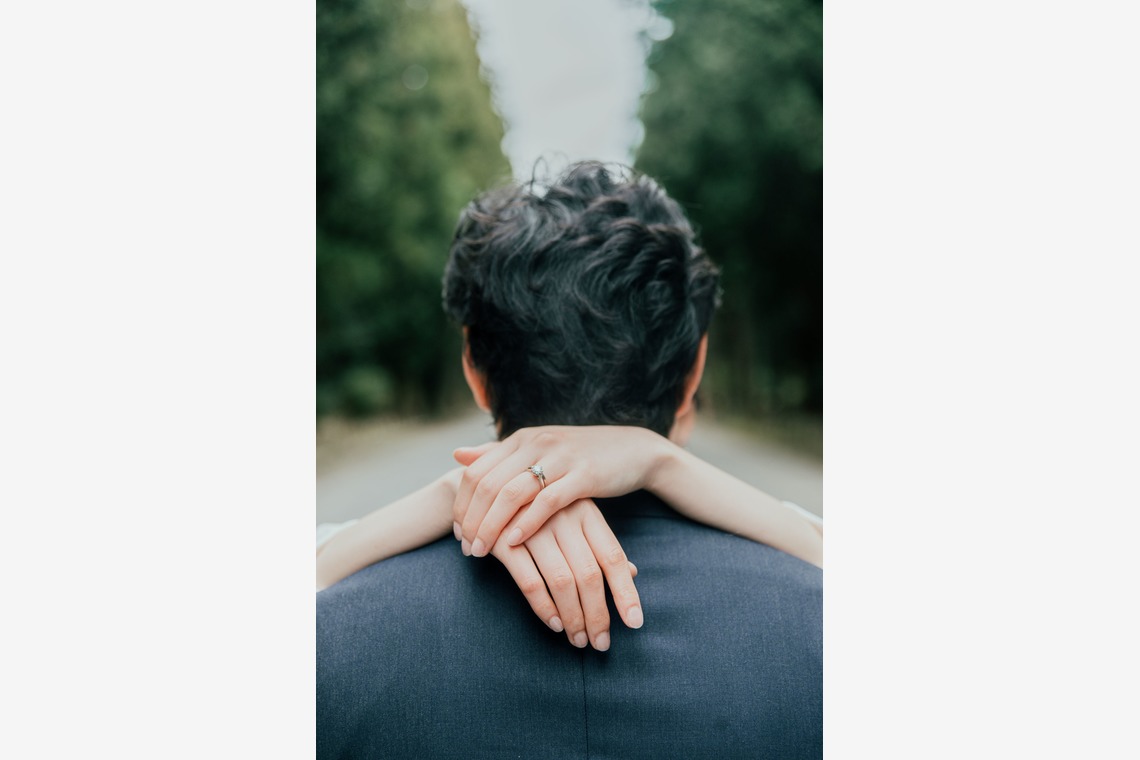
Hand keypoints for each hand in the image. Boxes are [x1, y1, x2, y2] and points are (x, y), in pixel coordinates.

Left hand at [452, 426, 671, 556]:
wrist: (633, 450)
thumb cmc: (580, 456)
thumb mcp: (537, 449)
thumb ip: (498, 454)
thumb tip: (457, 455)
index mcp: (521, 439)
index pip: (476, 471)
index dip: (462, 504)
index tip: (457, 533)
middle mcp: (536, 443)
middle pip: (488, 483)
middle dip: (472, 520)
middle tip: (466, 548)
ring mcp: (560, 458)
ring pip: (512, 492)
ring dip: (491, 526)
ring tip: (483, 551)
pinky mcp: (584, 475)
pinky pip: (547, 501)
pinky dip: (527, 523)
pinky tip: (514, 542)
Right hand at [487, 498, 643, 650]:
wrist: (488, 483)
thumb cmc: (539, 509)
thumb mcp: (575, 518)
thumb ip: (599, 545)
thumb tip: (633, 572)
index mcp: (586, 512)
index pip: (613, 557)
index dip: (626, 592)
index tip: (635, 623)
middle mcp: (564, 517)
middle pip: (589, 574)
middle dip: (598, 615)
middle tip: (600, 644)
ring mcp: (534, 527)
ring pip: (562, 581)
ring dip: (573, 617)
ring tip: (579, 640)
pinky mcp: (505, 540)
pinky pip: (530, 581)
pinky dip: (544, 607)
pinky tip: (554, 624)